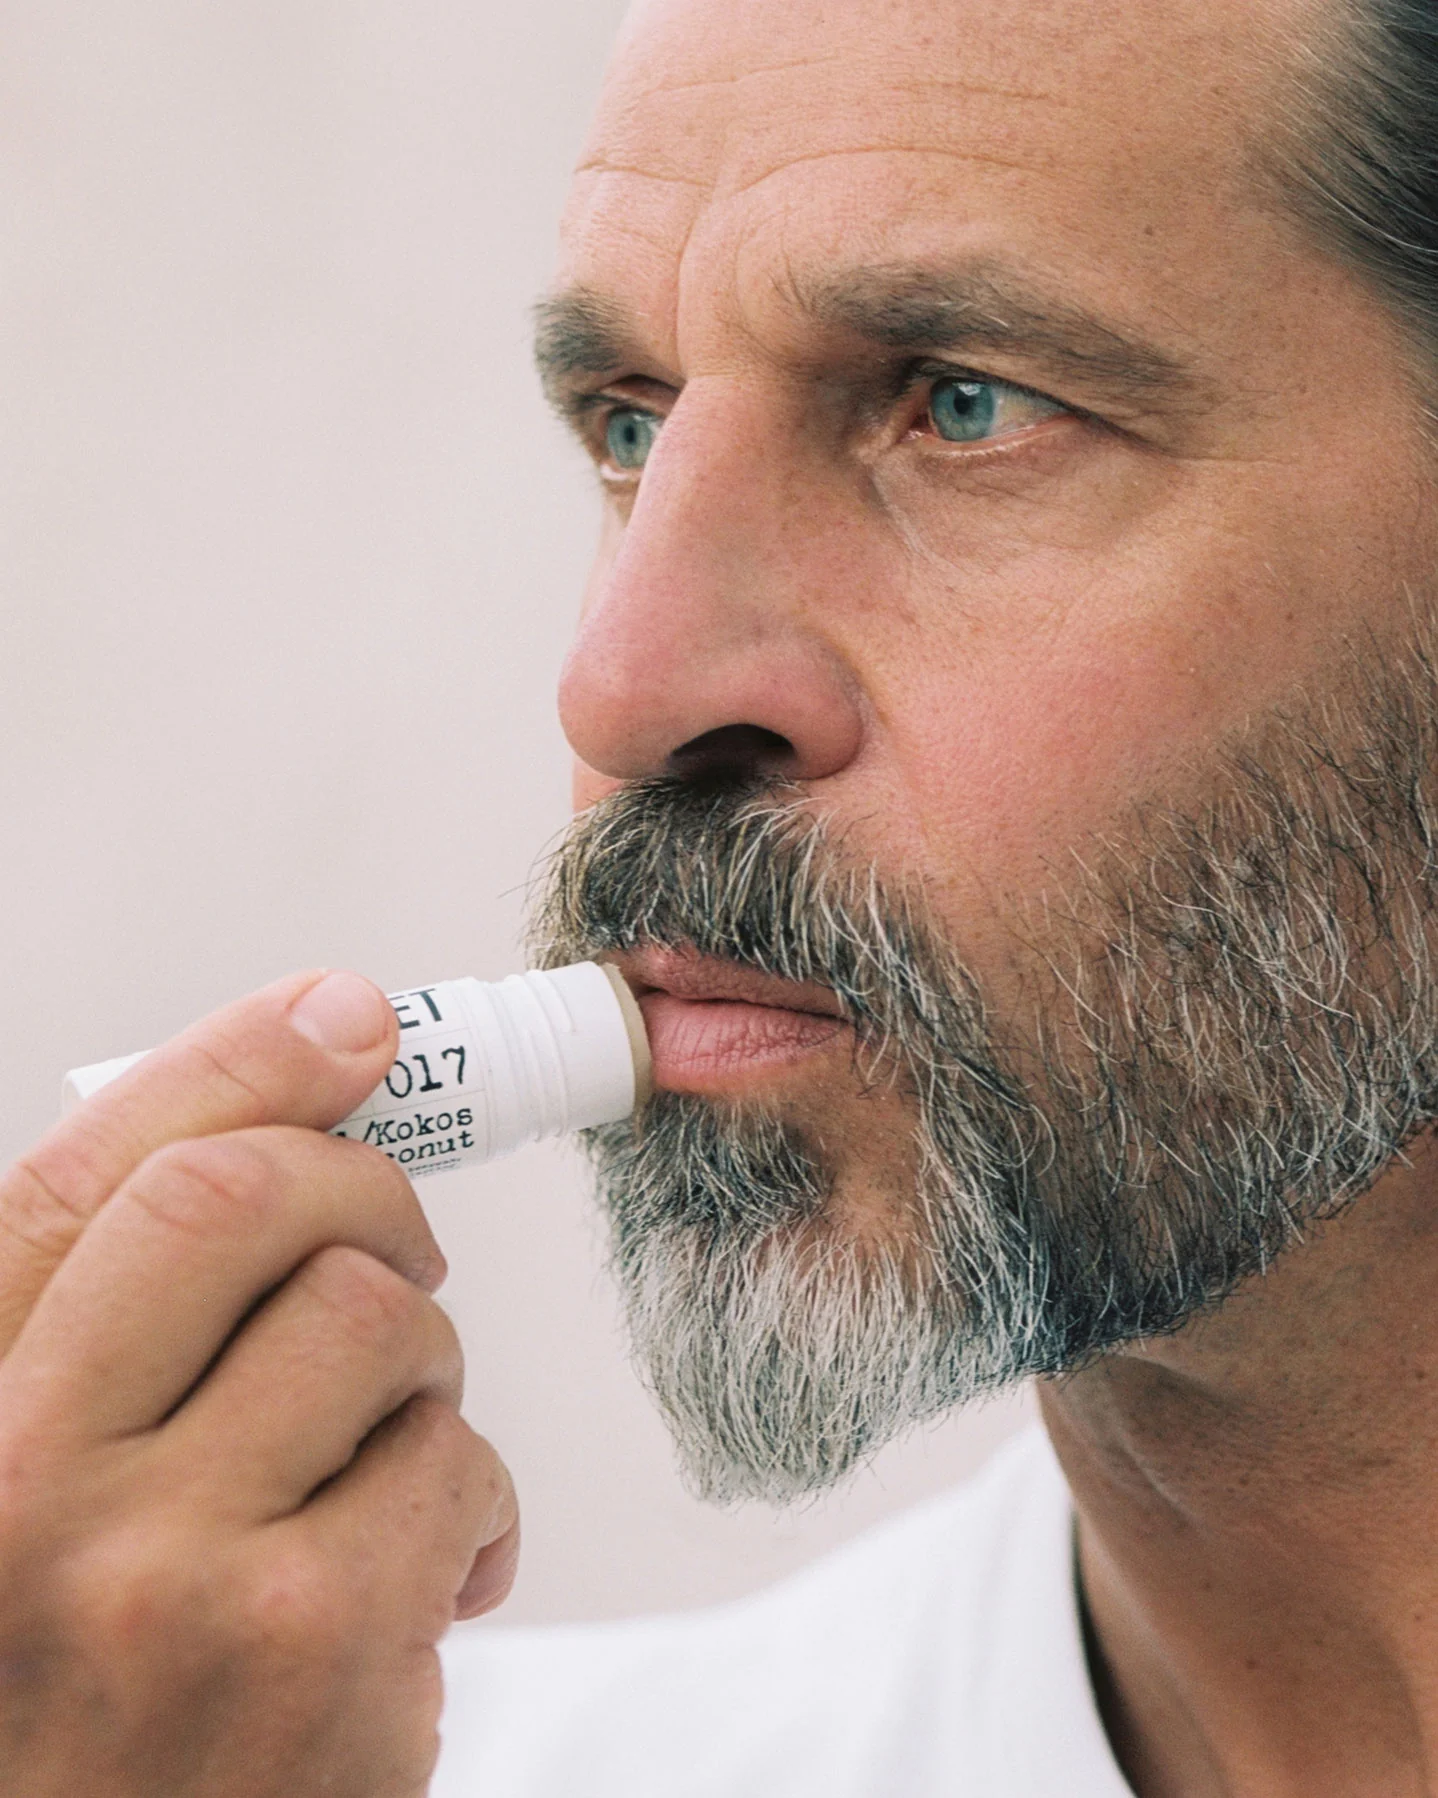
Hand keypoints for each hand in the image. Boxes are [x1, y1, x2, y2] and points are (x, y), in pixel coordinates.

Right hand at [0, 970, 517, 1796]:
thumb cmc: (91, 1697)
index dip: (229, 1069)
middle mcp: (20, 1491)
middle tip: (402, 1256)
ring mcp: (167, 1576)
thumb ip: (116, 1340)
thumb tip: (294, 1109)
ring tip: (385, 1457)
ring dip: (420, 1365)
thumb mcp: (46, 1513)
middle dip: (362, 1190)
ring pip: (374, 1321)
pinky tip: (424, 1582)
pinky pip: (455, 1462)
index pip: (79, 1185)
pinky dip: (469, 1502)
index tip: (342, 1016)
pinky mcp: (314, 1655)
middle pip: (240, 1206)